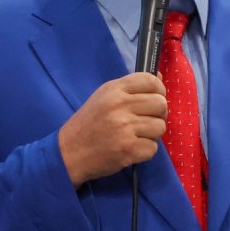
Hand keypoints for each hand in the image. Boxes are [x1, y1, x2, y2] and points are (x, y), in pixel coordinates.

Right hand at [58, 72, 166, 186]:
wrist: (69, 153)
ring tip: (138, 135)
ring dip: (152, 133)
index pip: (150, 80)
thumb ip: (130, 87)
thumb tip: (160, 78)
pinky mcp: (129, 150)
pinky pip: (153, 147)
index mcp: (114, 90)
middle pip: (160, 103)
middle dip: (159, 113)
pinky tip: (132, 148)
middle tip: (147, 119)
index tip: (155, 98)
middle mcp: (120, 106)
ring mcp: (125, 129)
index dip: (159, 89)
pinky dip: (145, 150)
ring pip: (160, 126)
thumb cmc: (88, 123)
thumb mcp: (103, 96)